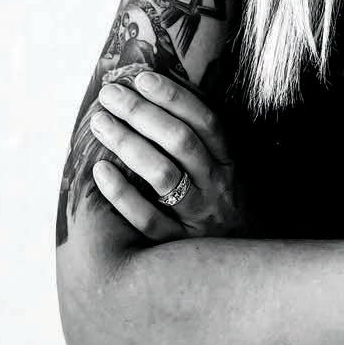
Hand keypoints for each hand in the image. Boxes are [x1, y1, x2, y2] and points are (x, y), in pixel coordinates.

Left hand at [89, 66, 248, 242]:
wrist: (243, 267)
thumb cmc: (223, 205)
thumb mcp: (227, 171)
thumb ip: (202, 139)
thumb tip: (161, 93)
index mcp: (230, 162)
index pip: (206, 121)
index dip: (174, 97)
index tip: (142, 77)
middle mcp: (217, 187)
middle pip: (181, 142)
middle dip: (142, 113)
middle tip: (111, 94)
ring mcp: (198, 218)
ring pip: (162, 175)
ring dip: (128, 144)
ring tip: (100, 122)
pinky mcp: (175, 245)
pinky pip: (146, 218)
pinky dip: (121, 193)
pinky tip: (100, 170)